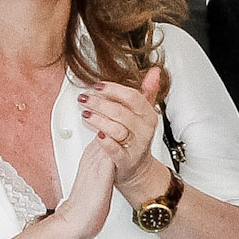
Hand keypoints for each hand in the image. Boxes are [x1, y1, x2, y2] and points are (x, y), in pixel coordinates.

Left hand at [83, 68, 168, 196]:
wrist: (135, 167)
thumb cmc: (135, 137)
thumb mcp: (143, 113)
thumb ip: (147, 92)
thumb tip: (154, 71)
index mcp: (148, 115)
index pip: (133, 97)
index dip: (114, 90)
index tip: (98, 86)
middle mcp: (144, 130)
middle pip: (121, 112)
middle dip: (99, 103)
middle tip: (84, 98)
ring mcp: (135, 146)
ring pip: (117, 129)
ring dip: (98, 120)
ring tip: (85, 114)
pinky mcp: (125, 160)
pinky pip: (116, 151)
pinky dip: (106, 142)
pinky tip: (97, 135)